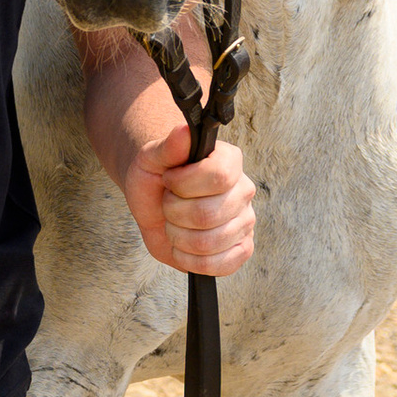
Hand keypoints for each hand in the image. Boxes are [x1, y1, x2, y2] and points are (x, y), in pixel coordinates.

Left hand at [120, 124, 257, 277]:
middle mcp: (243, 190)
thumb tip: (183, 131)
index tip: (169, 180)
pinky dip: (189, 259)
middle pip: (208, 214)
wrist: (156, 201)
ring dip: (178, 236)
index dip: (184, 184)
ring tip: (174, 222)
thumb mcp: (152, 157)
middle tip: (168, 203)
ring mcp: (245, 222)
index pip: (218, 176)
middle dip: (174, 212)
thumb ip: (168, 146)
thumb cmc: (156, 176)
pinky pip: (218, 265)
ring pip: (208, 243)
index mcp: (229, 161)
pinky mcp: (241, 250)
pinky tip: (182, 245)